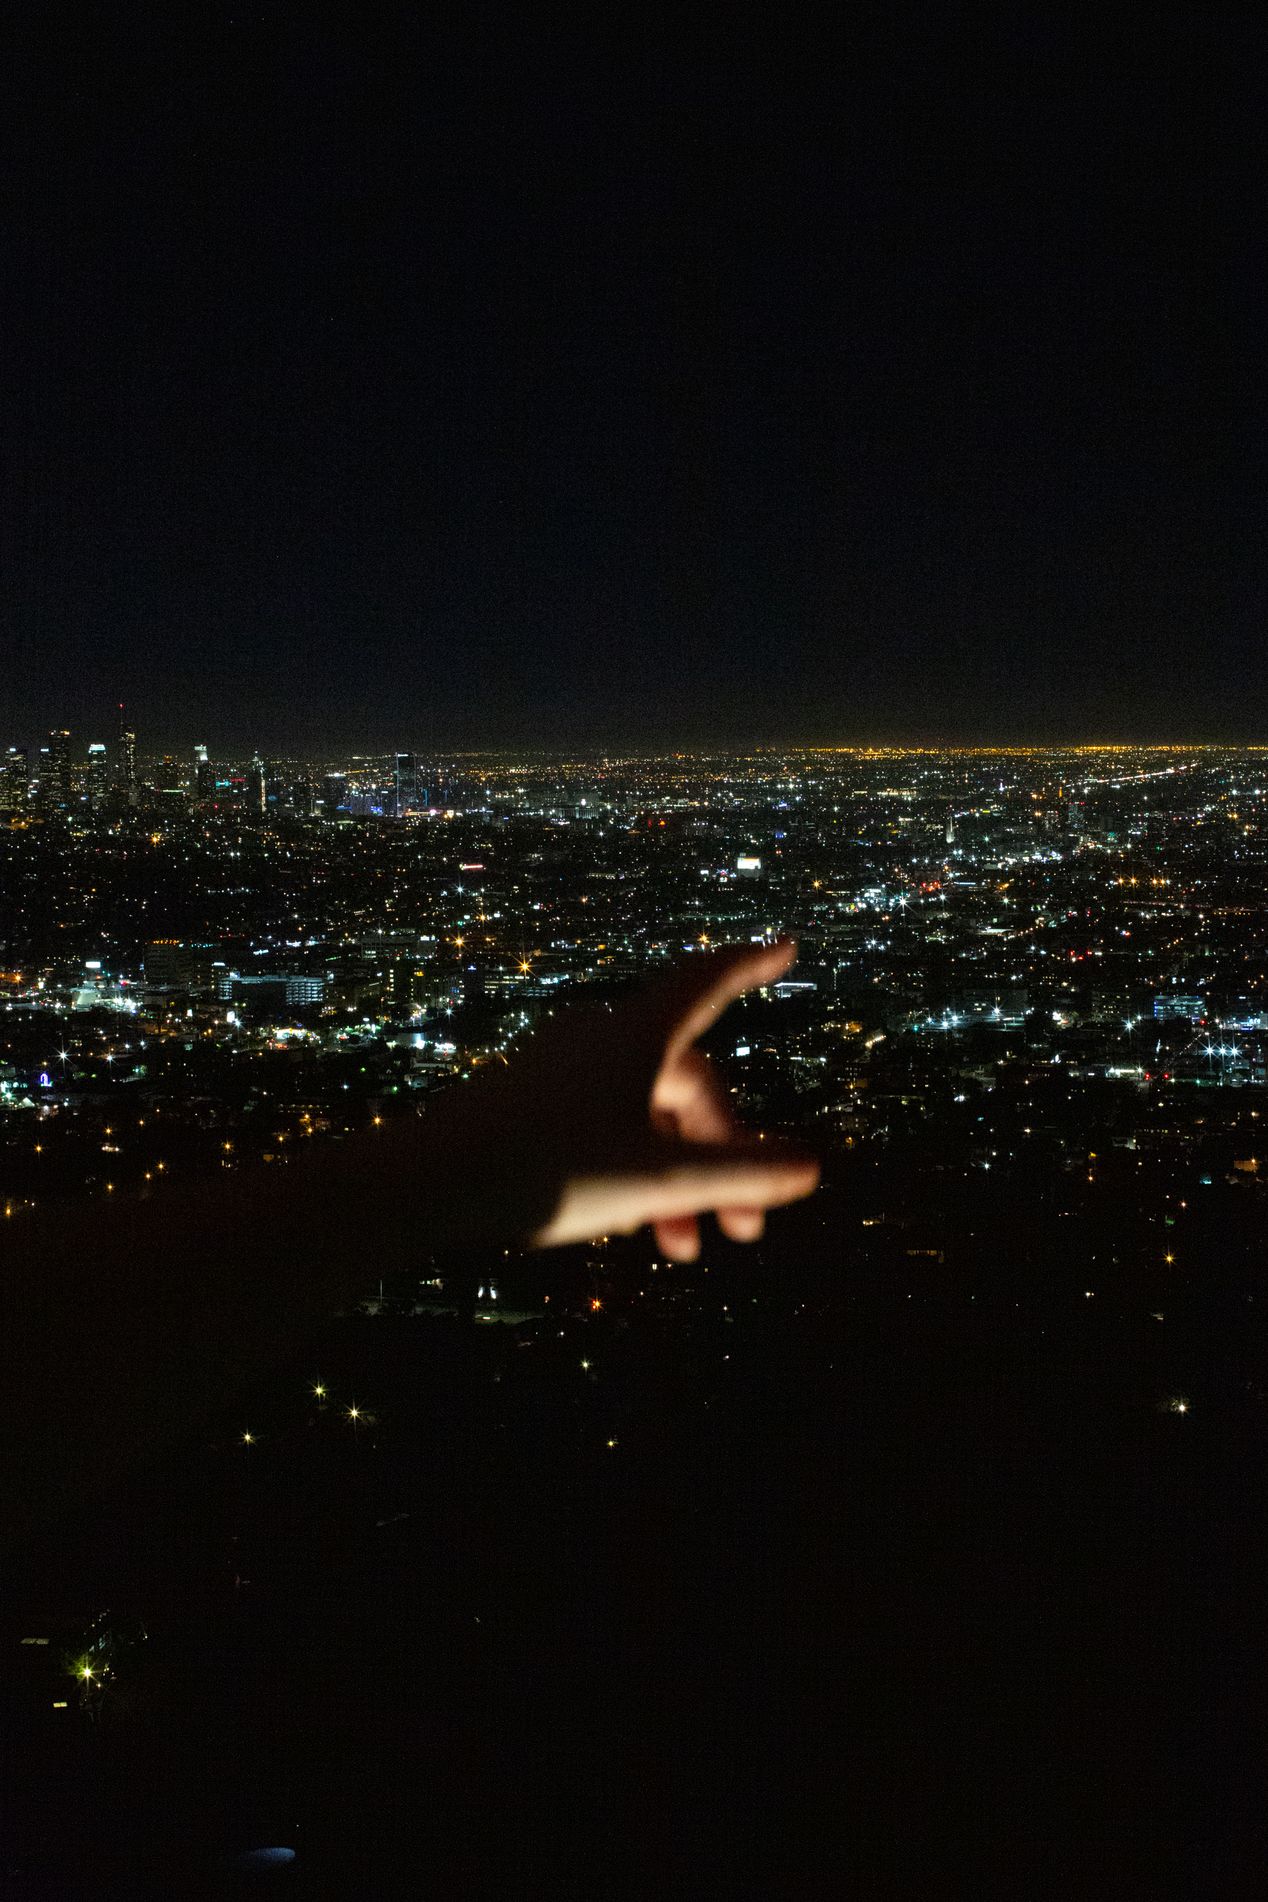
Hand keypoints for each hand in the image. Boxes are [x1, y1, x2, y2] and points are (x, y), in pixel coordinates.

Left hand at [439, 939, 819, 1258]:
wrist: (427, 1185)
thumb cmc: (549, 1171)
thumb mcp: (660, 1181)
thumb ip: (739, 1174)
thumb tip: (810, 1167)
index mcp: (635, 1036)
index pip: (708, 983)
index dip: (751, 966)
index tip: (786, 947)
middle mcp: (598, 1040)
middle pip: (687, 1082)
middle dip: (723, 1154)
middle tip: (742, 1230)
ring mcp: (559, 1072)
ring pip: (643, 1116)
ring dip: (676, 1179)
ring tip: (681, 1249)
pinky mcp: (527, 1107)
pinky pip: (603, 1128)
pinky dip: (633, 1171)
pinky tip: (629, 1224)